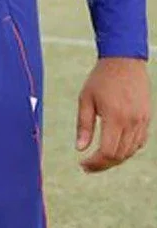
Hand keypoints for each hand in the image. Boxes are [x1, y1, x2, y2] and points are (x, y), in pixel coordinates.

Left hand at [76, 57, 150, 172]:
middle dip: (103, 164)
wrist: (124, 61)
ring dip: (115, 158)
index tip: (82, 165)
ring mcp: (142, 121)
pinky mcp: (146, 119)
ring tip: (98, 158)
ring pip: (131, 151)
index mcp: (115, 117)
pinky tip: (114, 147)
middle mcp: (131, 122)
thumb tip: (80, 148)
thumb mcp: (85, 99)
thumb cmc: (100, 79)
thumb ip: (83, 125)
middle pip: (120, 155)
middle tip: (88, 166)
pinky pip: (139, 142)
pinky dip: (127, 149)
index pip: (108, 152)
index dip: (95, 163)